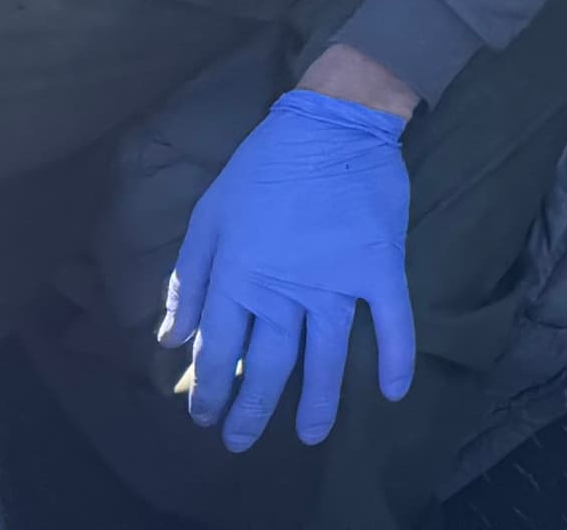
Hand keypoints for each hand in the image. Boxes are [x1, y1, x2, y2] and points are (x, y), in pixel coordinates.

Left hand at [162, 90, 415, 451]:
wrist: (331, 123)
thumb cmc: (263, 167)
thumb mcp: (209, 216)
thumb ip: (190, 279)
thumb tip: (170, 340)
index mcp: (239, 278)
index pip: (219, 350)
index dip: (210, 389)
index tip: (205, 418)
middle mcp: (284, 292)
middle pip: (268, 364)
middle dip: (252, 409)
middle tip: (242, 442)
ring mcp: (335, 283)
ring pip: (325, 356)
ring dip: (319, 400)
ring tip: (311, 435)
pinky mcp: (378, 268)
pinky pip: (391, 320)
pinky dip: (396, 356)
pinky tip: (395, 392)